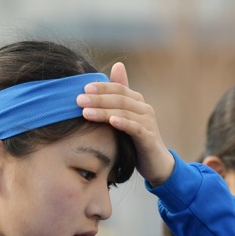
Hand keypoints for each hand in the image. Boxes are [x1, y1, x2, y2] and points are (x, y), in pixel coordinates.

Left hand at [77, 63, 173, 186]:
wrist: (155, 163)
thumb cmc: (135, 140)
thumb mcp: (123, 119)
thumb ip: (115, 101)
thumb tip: (109, 73)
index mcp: (137, 101)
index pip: (118, 88)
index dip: (101, 87)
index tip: (83, 88)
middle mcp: (144, 108)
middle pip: (119, 98)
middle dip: (98, 99)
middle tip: (79, 100)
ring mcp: (148, 123)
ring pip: (124, 112)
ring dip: (104, 111)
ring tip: (86, 112)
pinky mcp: (149, 138)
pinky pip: (135, 128)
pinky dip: (123, 123)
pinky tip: (111, 122)